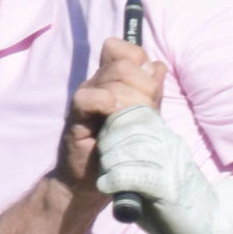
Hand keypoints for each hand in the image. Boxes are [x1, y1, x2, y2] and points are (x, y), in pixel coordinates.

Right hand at [54, 37, 166, 197]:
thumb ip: (151, 92)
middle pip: (126, 64)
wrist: (92, 181)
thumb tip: (156, 66)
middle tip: (143, 115)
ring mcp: (87, 96)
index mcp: (116, 80)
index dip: (144, 68)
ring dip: (130, 102)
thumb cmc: (120, 150)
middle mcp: (100, 82)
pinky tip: (112, 121)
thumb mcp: (143, 119)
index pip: (131, 52)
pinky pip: (90, 97)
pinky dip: (106, 106)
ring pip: (112, 77)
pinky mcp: (76, 115)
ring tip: (129, 125)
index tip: (149, 94)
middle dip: (143, 89)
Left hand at [95, 105, 232, 233]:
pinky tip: (108, 187)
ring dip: (110, 163)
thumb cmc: (174, 203)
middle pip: (129, 129)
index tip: (105, 145)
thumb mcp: (154, 172)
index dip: (114, 125)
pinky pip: (133, 175)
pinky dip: (114, 179)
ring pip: (129, 150)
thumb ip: (134, 159)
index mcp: (168, 137)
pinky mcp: (168, 188)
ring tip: (106, 178)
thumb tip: (103, 152)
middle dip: (107, 145)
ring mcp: (172, 165)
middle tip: (103, 166)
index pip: (137, 113)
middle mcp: (171, 145)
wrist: (210, 226)